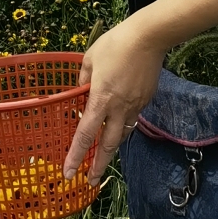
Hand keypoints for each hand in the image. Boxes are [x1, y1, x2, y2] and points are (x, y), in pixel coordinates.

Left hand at [63, 15, 166, 182]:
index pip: (85, 134)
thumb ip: (83, 79)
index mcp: (101, 99)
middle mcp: (118, 108)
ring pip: (121, 134)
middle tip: (91, 181)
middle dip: (98, 166)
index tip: (69, 173)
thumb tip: (81, 91)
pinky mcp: (145, 100)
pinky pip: (131, 118)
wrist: (149, 37)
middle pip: (107, 145)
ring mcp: (134, 106)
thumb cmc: (115, 44)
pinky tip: (118, 122)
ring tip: (102, 160)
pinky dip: (122, 124)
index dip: (76, 156)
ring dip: (110, 149)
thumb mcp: (90, 59)